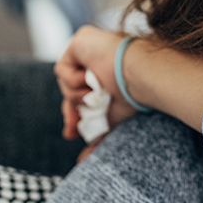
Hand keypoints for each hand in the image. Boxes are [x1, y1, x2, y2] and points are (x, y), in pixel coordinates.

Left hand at [55, 26, 140, 141]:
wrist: (139, 76)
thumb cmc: (134, 96)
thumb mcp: (111, 119)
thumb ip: (97, 135)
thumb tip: (81, 161)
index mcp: (105, 73)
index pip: (81, 95)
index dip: (74, 114)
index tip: (72, 133)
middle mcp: (95, 58)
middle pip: (69, 89)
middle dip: (70, 111)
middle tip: (72, 128)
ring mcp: (87, 48)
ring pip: (65, 83)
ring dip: (78, 95)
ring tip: (96, 94)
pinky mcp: (79, 41)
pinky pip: (63, 70)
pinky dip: (75, 81)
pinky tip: (92, 80)